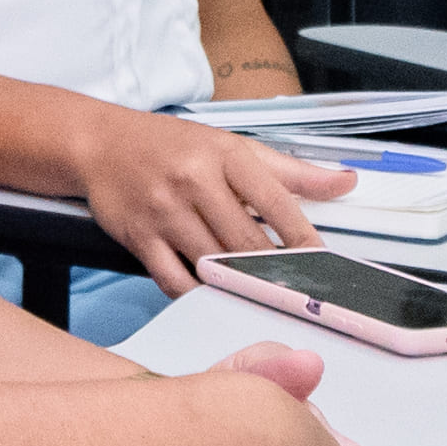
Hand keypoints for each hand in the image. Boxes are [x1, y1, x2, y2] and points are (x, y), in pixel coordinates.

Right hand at [77, 104, 357, 298]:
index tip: (321, 265)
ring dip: (238, 287)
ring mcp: (164, 211)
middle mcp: (195, 180)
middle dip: (275, 272)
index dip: (303, 240)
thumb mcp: (233, 146)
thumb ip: (291, 171)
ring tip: (261, 302)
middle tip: (297, 296)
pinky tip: (213, 297)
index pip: (277, 203)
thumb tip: (345, 182)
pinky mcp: (138, 236)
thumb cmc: (172, 146)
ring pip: (212, 263)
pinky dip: (196, 294)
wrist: (100, 143)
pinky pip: (173, 279)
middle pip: (246, 241)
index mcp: (226, 155)